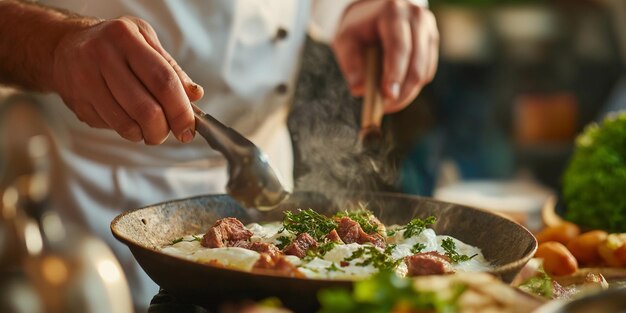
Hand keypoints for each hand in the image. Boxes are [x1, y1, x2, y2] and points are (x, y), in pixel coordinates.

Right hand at [51, 16, 202, 143]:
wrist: (64, 45)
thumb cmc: (114, 44)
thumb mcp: (145, 40)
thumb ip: (171, 68)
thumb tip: (195, 94)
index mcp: (125, 38)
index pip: (163, 81)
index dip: (180, 110)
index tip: (188, 128)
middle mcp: (102, 56)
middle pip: (146, 109)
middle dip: (163, 130)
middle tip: (168, 131)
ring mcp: (85, 80)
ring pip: (126, 124)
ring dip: (145, 134)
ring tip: (149, 127)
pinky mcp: (77, 102)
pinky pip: (110, 127)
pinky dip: (126, 130)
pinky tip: (127, 118)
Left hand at [333, 0, 438, 112]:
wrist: (374, 13)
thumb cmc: (358, 28)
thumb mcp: (345, 40)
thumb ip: (350, 63)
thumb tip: (358, 89)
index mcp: (393, 12)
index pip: (399, 47)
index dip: (395, 73)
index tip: (388, 95)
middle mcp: (416, 18)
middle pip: (416, 63)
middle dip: (402, 90)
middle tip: (385, 108)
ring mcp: (428, 30)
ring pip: (424, 72)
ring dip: (407, 93)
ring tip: (387, 103)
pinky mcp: (432, 43)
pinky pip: (427, 73)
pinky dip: (413, 87)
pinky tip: (396, 90)